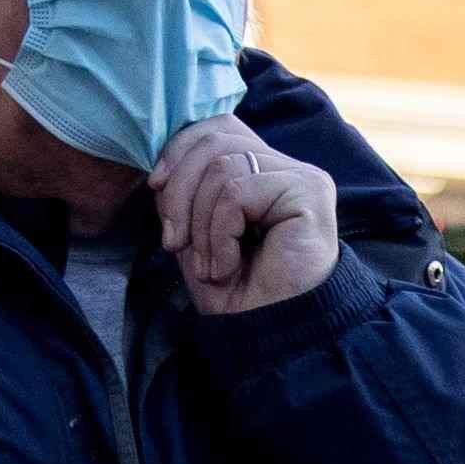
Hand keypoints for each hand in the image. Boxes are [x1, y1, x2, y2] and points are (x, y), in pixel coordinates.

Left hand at [158, 116, 336, 314]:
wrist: (269, 336)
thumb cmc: (239, 292)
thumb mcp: (197, 233)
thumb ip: (186, 191)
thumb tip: (162, 164)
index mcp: (265, 171)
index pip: (219, 127)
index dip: (179, 150)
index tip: (156, 189)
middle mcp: (288, 168)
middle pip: (214, 141)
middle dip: (178, 192)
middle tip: (174, 242)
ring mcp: (302, 177)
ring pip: (222, 167)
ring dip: (200, 225)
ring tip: (210, 265)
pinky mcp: (308, 191)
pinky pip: (237, 193)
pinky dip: (218, 235)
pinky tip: (228, 265)